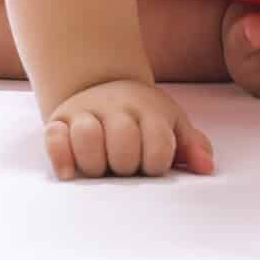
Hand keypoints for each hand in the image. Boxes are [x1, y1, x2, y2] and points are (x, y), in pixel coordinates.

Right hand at [41, 76, 215, 180]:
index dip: (156, 164)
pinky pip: (54, 138)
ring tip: (101, 170)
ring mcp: (84, 112)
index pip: (158, 145)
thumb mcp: (171, 124)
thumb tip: (206, 167)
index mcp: (148, 109)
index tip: (151, 167)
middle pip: (123, 141)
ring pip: (87, 137)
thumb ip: (192, 145)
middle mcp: (115, 107)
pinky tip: (70, 174)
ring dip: (95, 162)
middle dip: (126, 164)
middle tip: (125, 168)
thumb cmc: (143, 117)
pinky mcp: (58, 122)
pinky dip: (60, 157)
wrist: (102, 85)